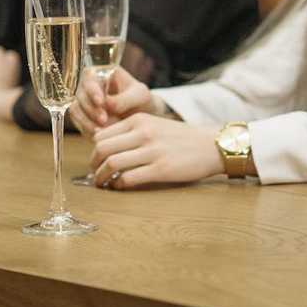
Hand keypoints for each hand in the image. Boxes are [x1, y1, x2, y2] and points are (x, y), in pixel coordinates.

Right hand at [70, 66, 154, 137]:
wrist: (141, 115)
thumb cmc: (141, 100)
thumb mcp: (140, 96)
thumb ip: (125, 98)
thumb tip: (107, 104)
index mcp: (102, 73)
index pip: (90, 78)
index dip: (93, 91)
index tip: (101, 102)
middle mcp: (88, 86)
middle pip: (80, 96)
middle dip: (92, 110)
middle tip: (104, 121)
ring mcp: (83, 101)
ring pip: (76, 110)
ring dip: (87, 121)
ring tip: (103, 130)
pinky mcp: (82, 116)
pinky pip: (78, 123)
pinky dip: (87, 129)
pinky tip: (99, 136)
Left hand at [90, 113, 221, 188]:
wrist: (212, 145)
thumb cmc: (183, 137)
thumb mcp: (156, 124)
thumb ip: (133, 132)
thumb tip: (107, 147)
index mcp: (140, 120)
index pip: (102, 135)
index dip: (94, 151)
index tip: (97, 161)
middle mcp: (144, 133)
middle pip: (102, 149)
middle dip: (94, 165)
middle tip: (96, 173)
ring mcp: (152, 151)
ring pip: (112, 163)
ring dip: (102, 177)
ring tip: (103, 183)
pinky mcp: (161, 169)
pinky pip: (128, 178)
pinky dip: (119, 185)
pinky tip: (121, 186)